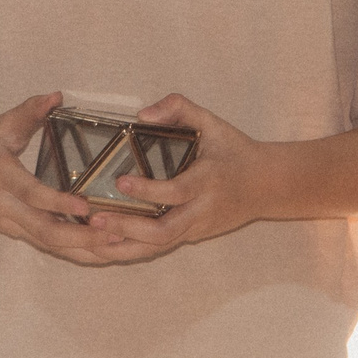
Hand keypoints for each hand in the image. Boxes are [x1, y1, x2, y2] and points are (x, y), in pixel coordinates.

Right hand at [0, 93, 134, 267]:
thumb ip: (30, 110)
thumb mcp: (2, 123)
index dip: (58, 202)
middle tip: (113, 235)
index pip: (31, 193)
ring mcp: (8, 223)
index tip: (86, 206)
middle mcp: (3, 205)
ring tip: (116, 247)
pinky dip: (74, 251)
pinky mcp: (14, 232)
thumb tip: (57, 95)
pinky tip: (101, 251)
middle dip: (79, 237)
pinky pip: (47, 246)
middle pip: (42, 230)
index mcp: (0, 175)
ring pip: (47, 244)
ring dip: (82, 250)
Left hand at [72, 93, 267, 263]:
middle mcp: (202, 210)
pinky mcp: (191, 237)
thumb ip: (179, 108)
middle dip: (128, 227)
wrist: (267, 185)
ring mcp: (197, 228)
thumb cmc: (234, 150)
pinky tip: (104, 245)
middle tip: (95, 217)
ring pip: (158, 247)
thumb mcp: (212, 122)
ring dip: (123, 245)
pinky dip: (130, 250)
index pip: (178, 191)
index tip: (121, 182)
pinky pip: (158, 248)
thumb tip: (143, 115)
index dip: (149, 191)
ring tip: (91, 236)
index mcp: (209, 180)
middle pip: (164, 231)